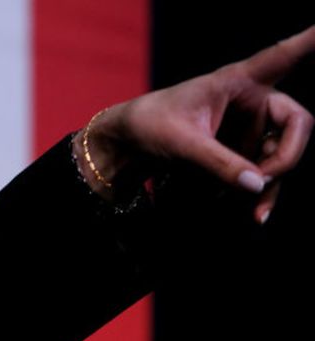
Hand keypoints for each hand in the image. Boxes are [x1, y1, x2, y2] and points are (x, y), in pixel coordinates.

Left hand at [77, 25, 314, 222]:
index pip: (282, 57)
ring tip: (253, 211)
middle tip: (262, 182)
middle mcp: (252, 101)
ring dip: (272, 182)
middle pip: (296, 123)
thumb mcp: (182, 144)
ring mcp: (251, 128)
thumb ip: (219, 163)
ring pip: (281, 155)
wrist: (129, 145)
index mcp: (238, 80)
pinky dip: (261, 192)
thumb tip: (259, 184)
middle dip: (285, 157)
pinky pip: (264, 172)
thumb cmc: (150, 126)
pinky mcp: (243, 152)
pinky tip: (256, 214)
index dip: (308, 42)